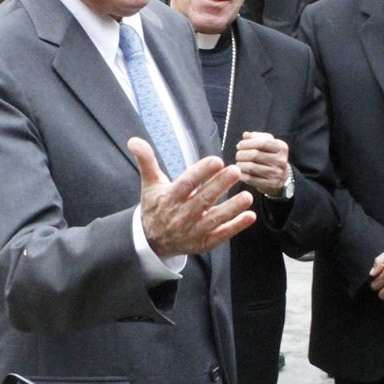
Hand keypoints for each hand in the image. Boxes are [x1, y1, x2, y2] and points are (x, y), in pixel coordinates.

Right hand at [132, 138, 254, 257]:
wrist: (152, 241)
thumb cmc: (155, 207)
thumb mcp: (150, 184)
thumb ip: (146, 161)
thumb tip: (134, 140)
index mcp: (169, 199)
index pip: (185, 184)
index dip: (200, 172)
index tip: (216, 161)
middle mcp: (180, 216)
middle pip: (202, 200)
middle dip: (219, 186)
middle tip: (235, 171)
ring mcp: (192, 232)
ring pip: (213, 219)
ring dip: (232, 208)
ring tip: (247, 196)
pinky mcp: (203, 243)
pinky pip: (221, 235)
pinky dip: (235, 227)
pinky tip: (250, 216)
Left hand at [235, 131, 289, 196]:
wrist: (281, 177)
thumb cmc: (270, 156)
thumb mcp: (267, 144)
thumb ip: (256, 137)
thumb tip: (245, 135)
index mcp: (281, 147)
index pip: (263, 142)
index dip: (248, 143)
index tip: (239, 145)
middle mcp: (281, 160)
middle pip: (255, 155)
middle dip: (242, 154)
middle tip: (238, 155)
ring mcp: (277, 174)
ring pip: (251, 167)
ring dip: (240, 165)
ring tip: (238, 163)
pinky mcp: (271, 184)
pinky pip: (251, 179)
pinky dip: (242, 175)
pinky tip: (240, 172)